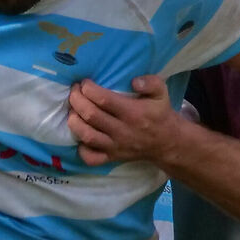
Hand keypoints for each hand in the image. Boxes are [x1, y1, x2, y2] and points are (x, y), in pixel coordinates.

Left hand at [67, 75, 190, 166]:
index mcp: (133, 113)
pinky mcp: (111, 157)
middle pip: (90, 115)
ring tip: (73, 110)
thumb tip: (134, 81)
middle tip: (74, 91)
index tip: (84, 82)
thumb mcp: (162, 93)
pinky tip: (81, 135)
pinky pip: (90, 158)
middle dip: (76, 100)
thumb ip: (151, 83)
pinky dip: (81, 148)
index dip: (88, 89)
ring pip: (86, 136)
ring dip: (74, 121)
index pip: (103, 99)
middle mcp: (122, 130)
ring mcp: (115, 146)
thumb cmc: (159, 114)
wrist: (166, 143)